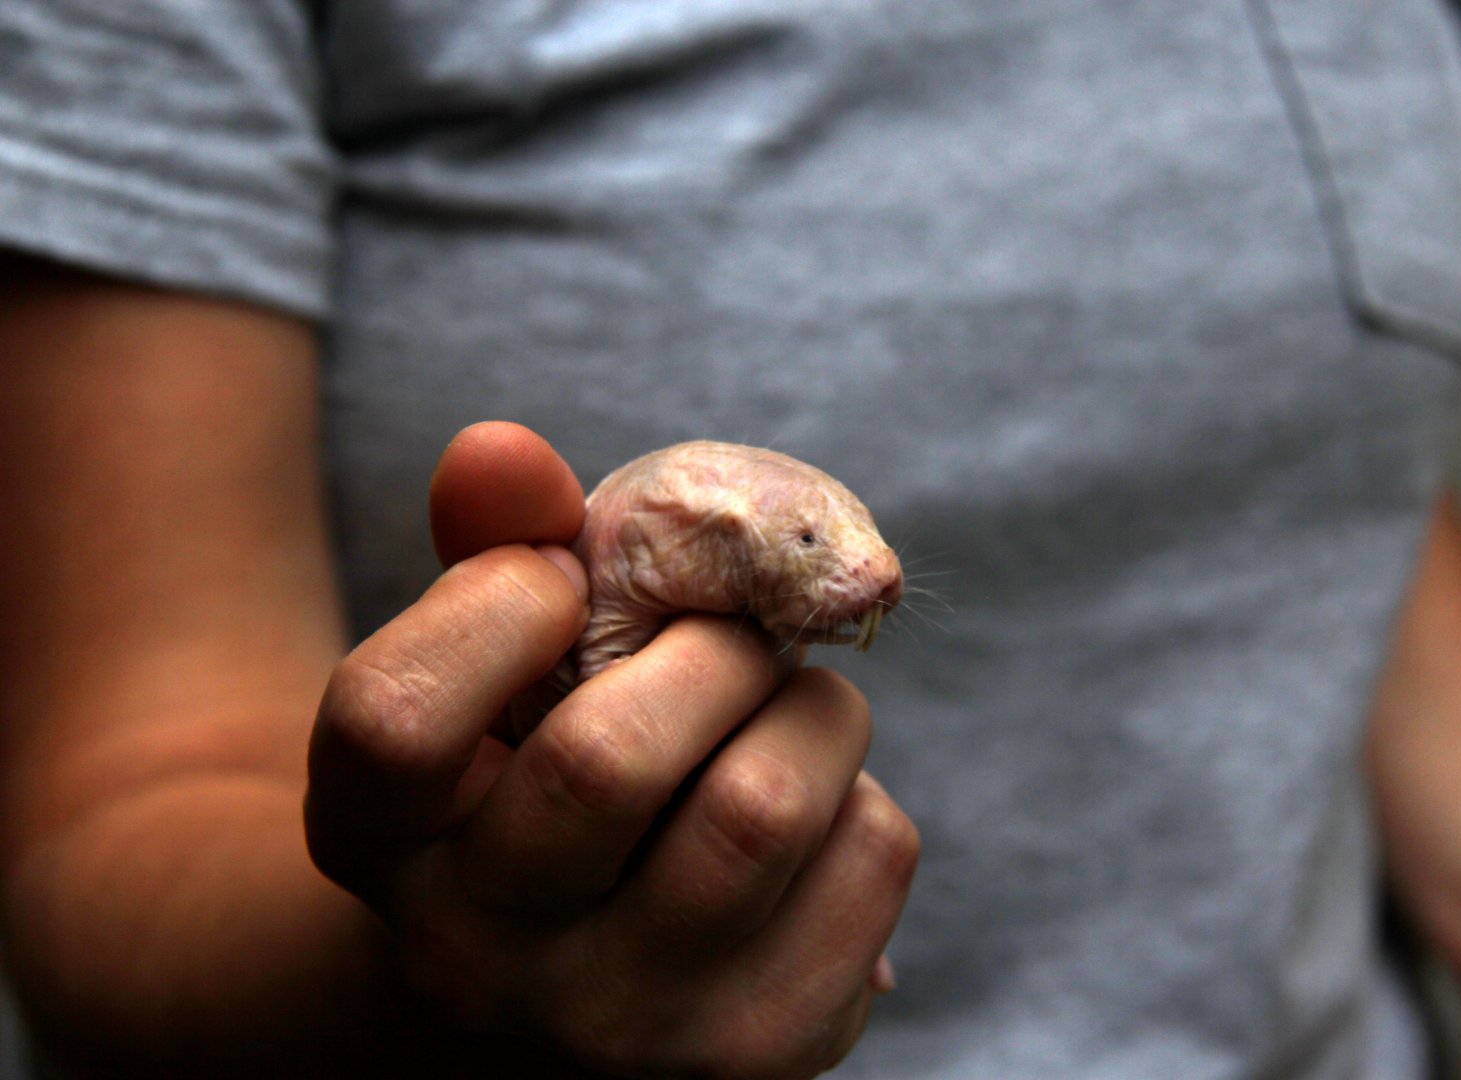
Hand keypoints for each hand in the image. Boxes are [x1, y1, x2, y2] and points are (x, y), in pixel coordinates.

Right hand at [304, 422, 918, 1077]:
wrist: (571, 982)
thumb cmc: (530, 784)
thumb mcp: (482, 680)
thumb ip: (486, 554)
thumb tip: (499, 448)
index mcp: (376, 848)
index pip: (392, 720)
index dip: (496, 606)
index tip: (559, 582)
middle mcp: (478, 964)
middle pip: (610, 757)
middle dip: (710, 645)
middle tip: (731, 638)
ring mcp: (624, 1031)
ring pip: (764, 804)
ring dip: (809, 705)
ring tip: (781, 709)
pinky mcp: (761, 1058)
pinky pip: (871, 853)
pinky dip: (861, 792)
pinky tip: (808, 812)